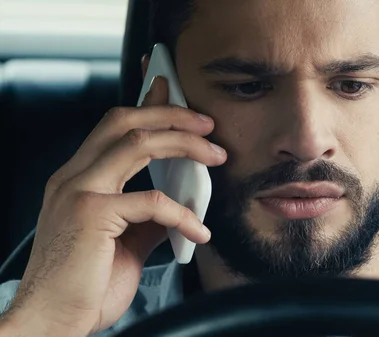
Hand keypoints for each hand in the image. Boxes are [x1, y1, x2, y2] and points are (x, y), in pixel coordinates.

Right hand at [1, 76, 225, 336]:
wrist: (51, 322)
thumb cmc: (84, 285)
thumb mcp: (124, 241)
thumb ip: (146, 216)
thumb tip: (179, 203)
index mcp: (79, 179)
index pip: (114, 127)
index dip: (147, 104)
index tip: (172, 88)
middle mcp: (74, 177)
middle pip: (125, 121)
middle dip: (171, 114)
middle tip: (206, 123)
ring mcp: (79, 191)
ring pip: (137, 143)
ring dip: (184, 144)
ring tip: (216, 153)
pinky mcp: (91, 214)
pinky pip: (151, 201)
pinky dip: (183, 214)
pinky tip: (199, 232)